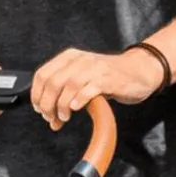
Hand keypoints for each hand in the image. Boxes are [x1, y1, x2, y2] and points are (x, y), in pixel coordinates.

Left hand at [31, 46, 163, 129]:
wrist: (139, 71)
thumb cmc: (108, 78)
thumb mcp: (82, 80)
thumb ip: (64, 96)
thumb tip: (50, 118)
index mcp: (69, 58)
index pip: (42, 75)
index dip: (37, 95)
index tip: (40, 110)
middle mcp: (80, 60)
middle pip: (52, 82)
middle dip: (48, 104)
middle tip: (52, 117)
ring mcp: (95, 68)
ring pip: (68, 86)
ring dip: (62, 105)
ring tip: (64, 117)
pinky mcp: (108, 79)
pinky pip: (89, 89)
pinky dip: (79, 100)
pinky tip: (76, 108)